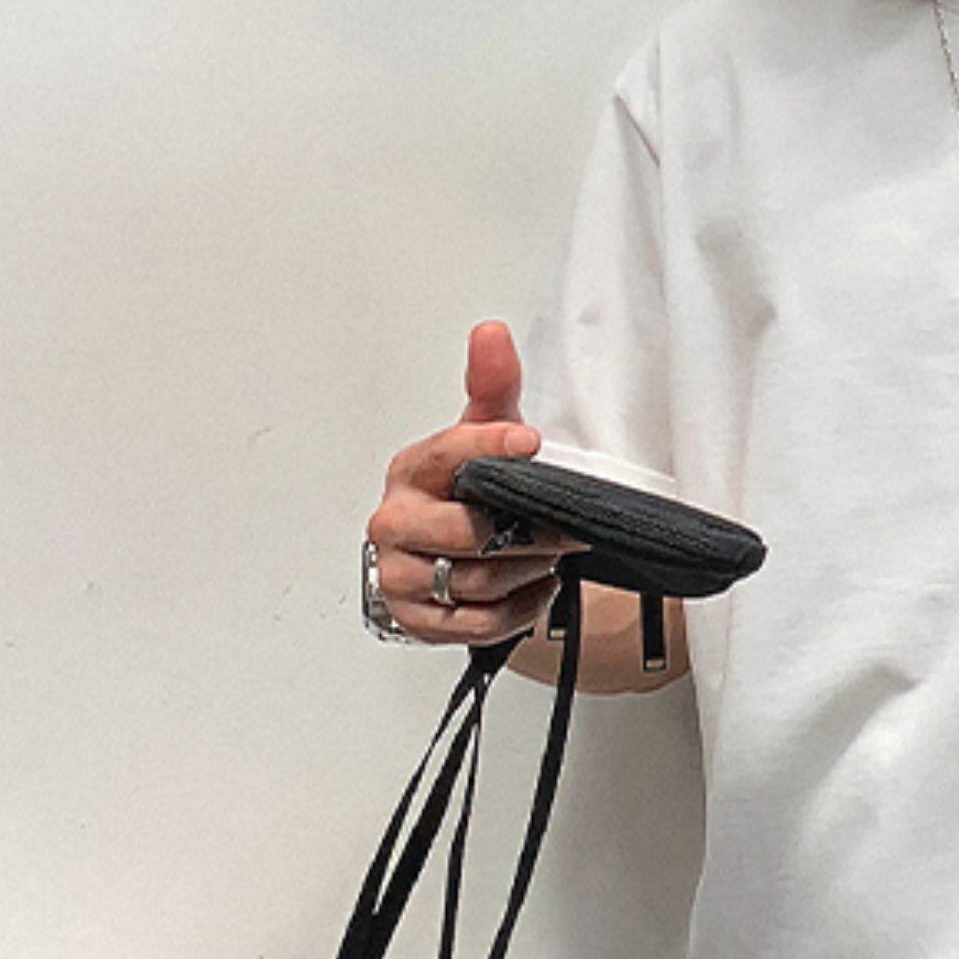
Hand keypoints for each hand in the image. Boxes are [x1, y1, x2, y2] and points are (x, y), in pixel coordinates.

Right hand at [363, 319, 588, 645]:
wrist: (434, 553)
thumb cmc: (458, 492)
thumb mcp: (478, 436)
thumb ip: (491, 387)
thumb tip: (491, 335)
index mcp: (412, 470)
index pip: (450, 454)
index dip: (491, 446)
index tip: (530, 443)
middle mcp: (396, 522)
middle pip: (470, 533)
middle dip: (529, 532)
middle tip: (562, 526)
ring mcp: (401, 573)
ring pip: (479, 580)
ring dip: (528, 570)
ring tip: (545, 555)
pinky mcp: (415, 619)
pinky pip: (479, 623)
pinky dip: (519, 609)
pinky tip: (533, 587)